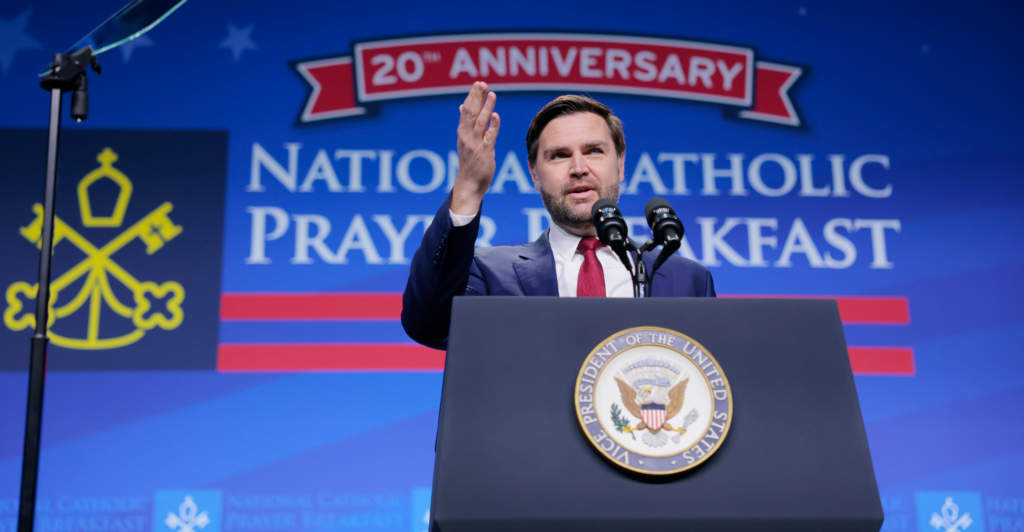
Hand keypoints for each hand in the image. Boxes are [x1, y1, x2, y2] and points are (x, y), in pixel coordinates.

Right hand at [451, 81, 499, 215]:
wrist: (469, 184)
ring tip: (492, 94)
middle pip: (471, 113)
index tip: (477, 84)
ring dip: (486, 108)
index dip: (472, 97)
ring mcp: (475, 145)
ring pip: (480, 123)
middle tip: (481, 83)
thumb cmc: (469, 162)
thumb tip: (461, 107)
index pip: (466, 110)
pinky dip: (492, 126)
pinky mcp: (484, 153)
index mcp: (462, 132)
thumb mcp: (464, 141)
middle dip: (477, 98)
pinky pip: (489, 138)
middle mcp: (467, 137)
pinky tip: (496, 115)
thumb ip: (465, 123)